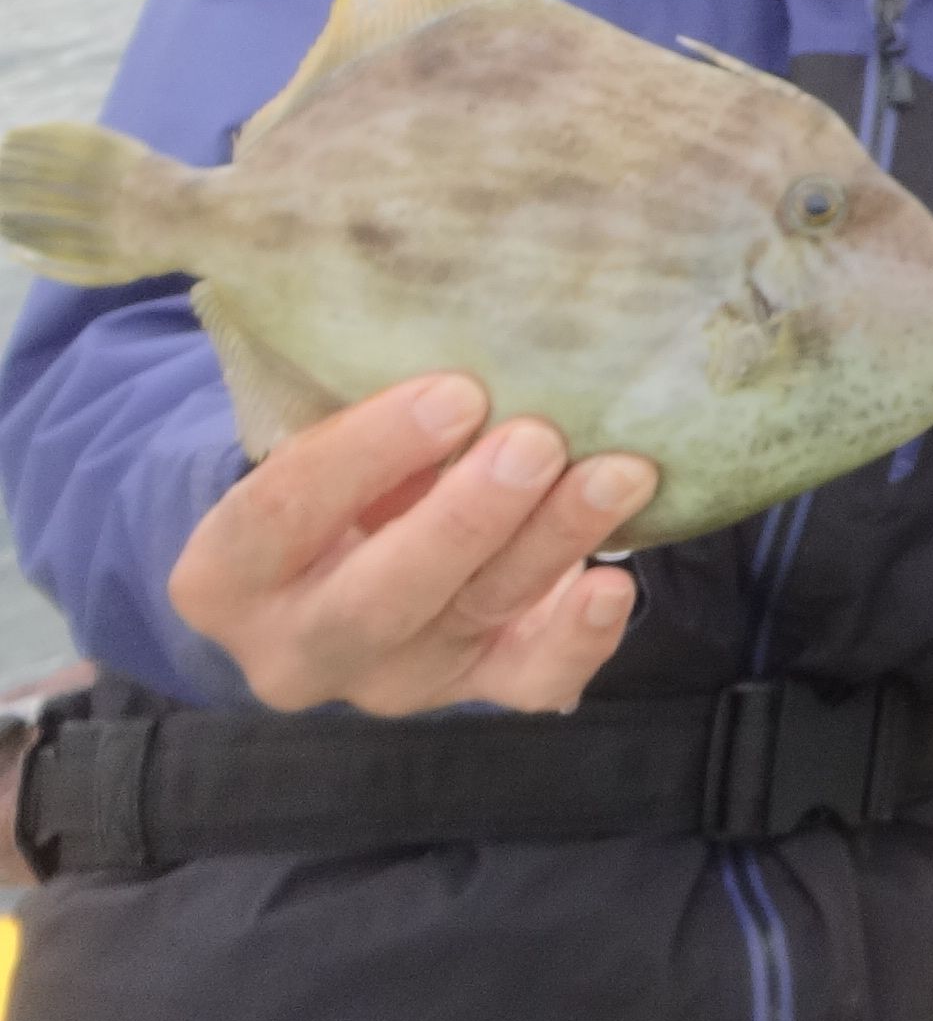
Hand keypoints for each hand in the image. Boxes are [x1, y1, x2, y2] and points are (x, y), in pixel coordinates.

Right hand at [168, 374, 649, 714]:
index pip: (281, 516)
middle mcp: (296, 646)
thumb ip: (357, 407)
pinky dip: (577, 639)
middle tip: (538, 441)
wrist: (335, 559)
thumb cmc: (331, 468)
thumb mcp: (310, 435)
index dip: (367, 453)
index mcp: (224, 576)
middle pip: (379, 597)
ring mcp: (388, 679)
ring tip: (620, 474)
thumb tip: (469, 332)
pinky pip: (527, 683)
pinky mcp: (471, 688)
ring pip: (471, 619)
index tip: (455, 390)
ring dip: (551, 544)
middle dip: (467, 518)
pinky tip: (613, 585)